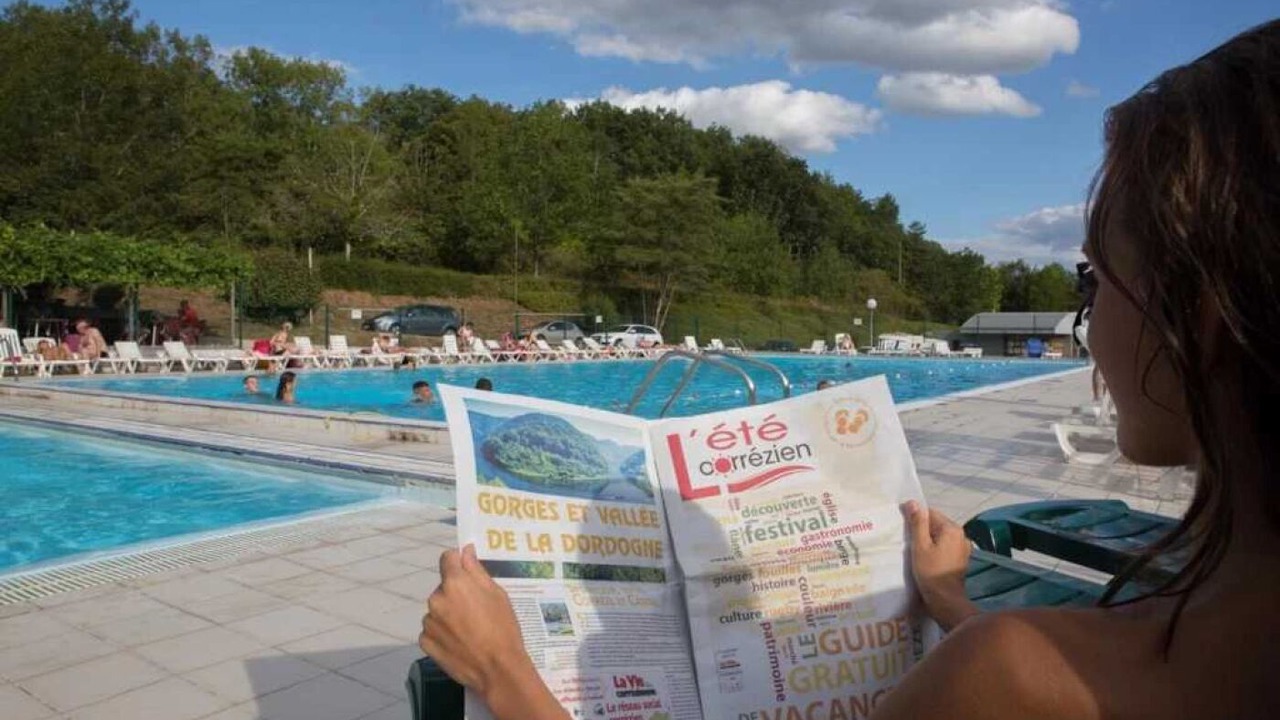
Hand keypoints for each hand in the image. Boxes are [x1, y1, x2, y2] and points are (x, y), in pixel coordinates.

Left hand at [419, 546, 568, 719]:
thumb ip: (477, 571)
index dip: (458, 563)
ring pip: (437, 610)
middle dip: (456, 593)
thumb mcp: (497, 595)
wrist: (497, 669)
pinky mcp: (425, 641)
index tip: (467, 573)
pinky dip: (442, 633)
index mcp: (455, 583)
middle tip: (475, 611)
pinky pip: (432, 630)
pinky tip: (459, 643)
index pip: (447, 558)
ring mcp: (428, 622)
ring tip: (469, 631)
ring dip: (448, 614)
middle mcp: (436, 599)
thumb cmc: (503, 628)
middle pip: (444, 587)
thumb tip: (466, 551)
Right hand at [903, 500, 978, 630]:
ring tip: (916, 551)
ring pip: (941, 536)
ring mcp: (963, 548)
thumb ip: (917, 523)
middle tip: (908, 542)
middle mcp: (961, 535)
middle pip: (937, 524)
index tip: (903, 529)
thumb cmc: (930, 572)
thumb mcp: (920, 546)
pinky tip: (927, 559)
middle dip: (922, 530)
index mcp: (951, 528)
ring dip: (929, 540)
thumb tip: (912, 502)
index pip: (930, 513)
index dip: (915, 518)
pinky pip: (945, 547)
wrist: (945, 600)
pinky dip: (936, 550)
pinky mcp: (961, 559)